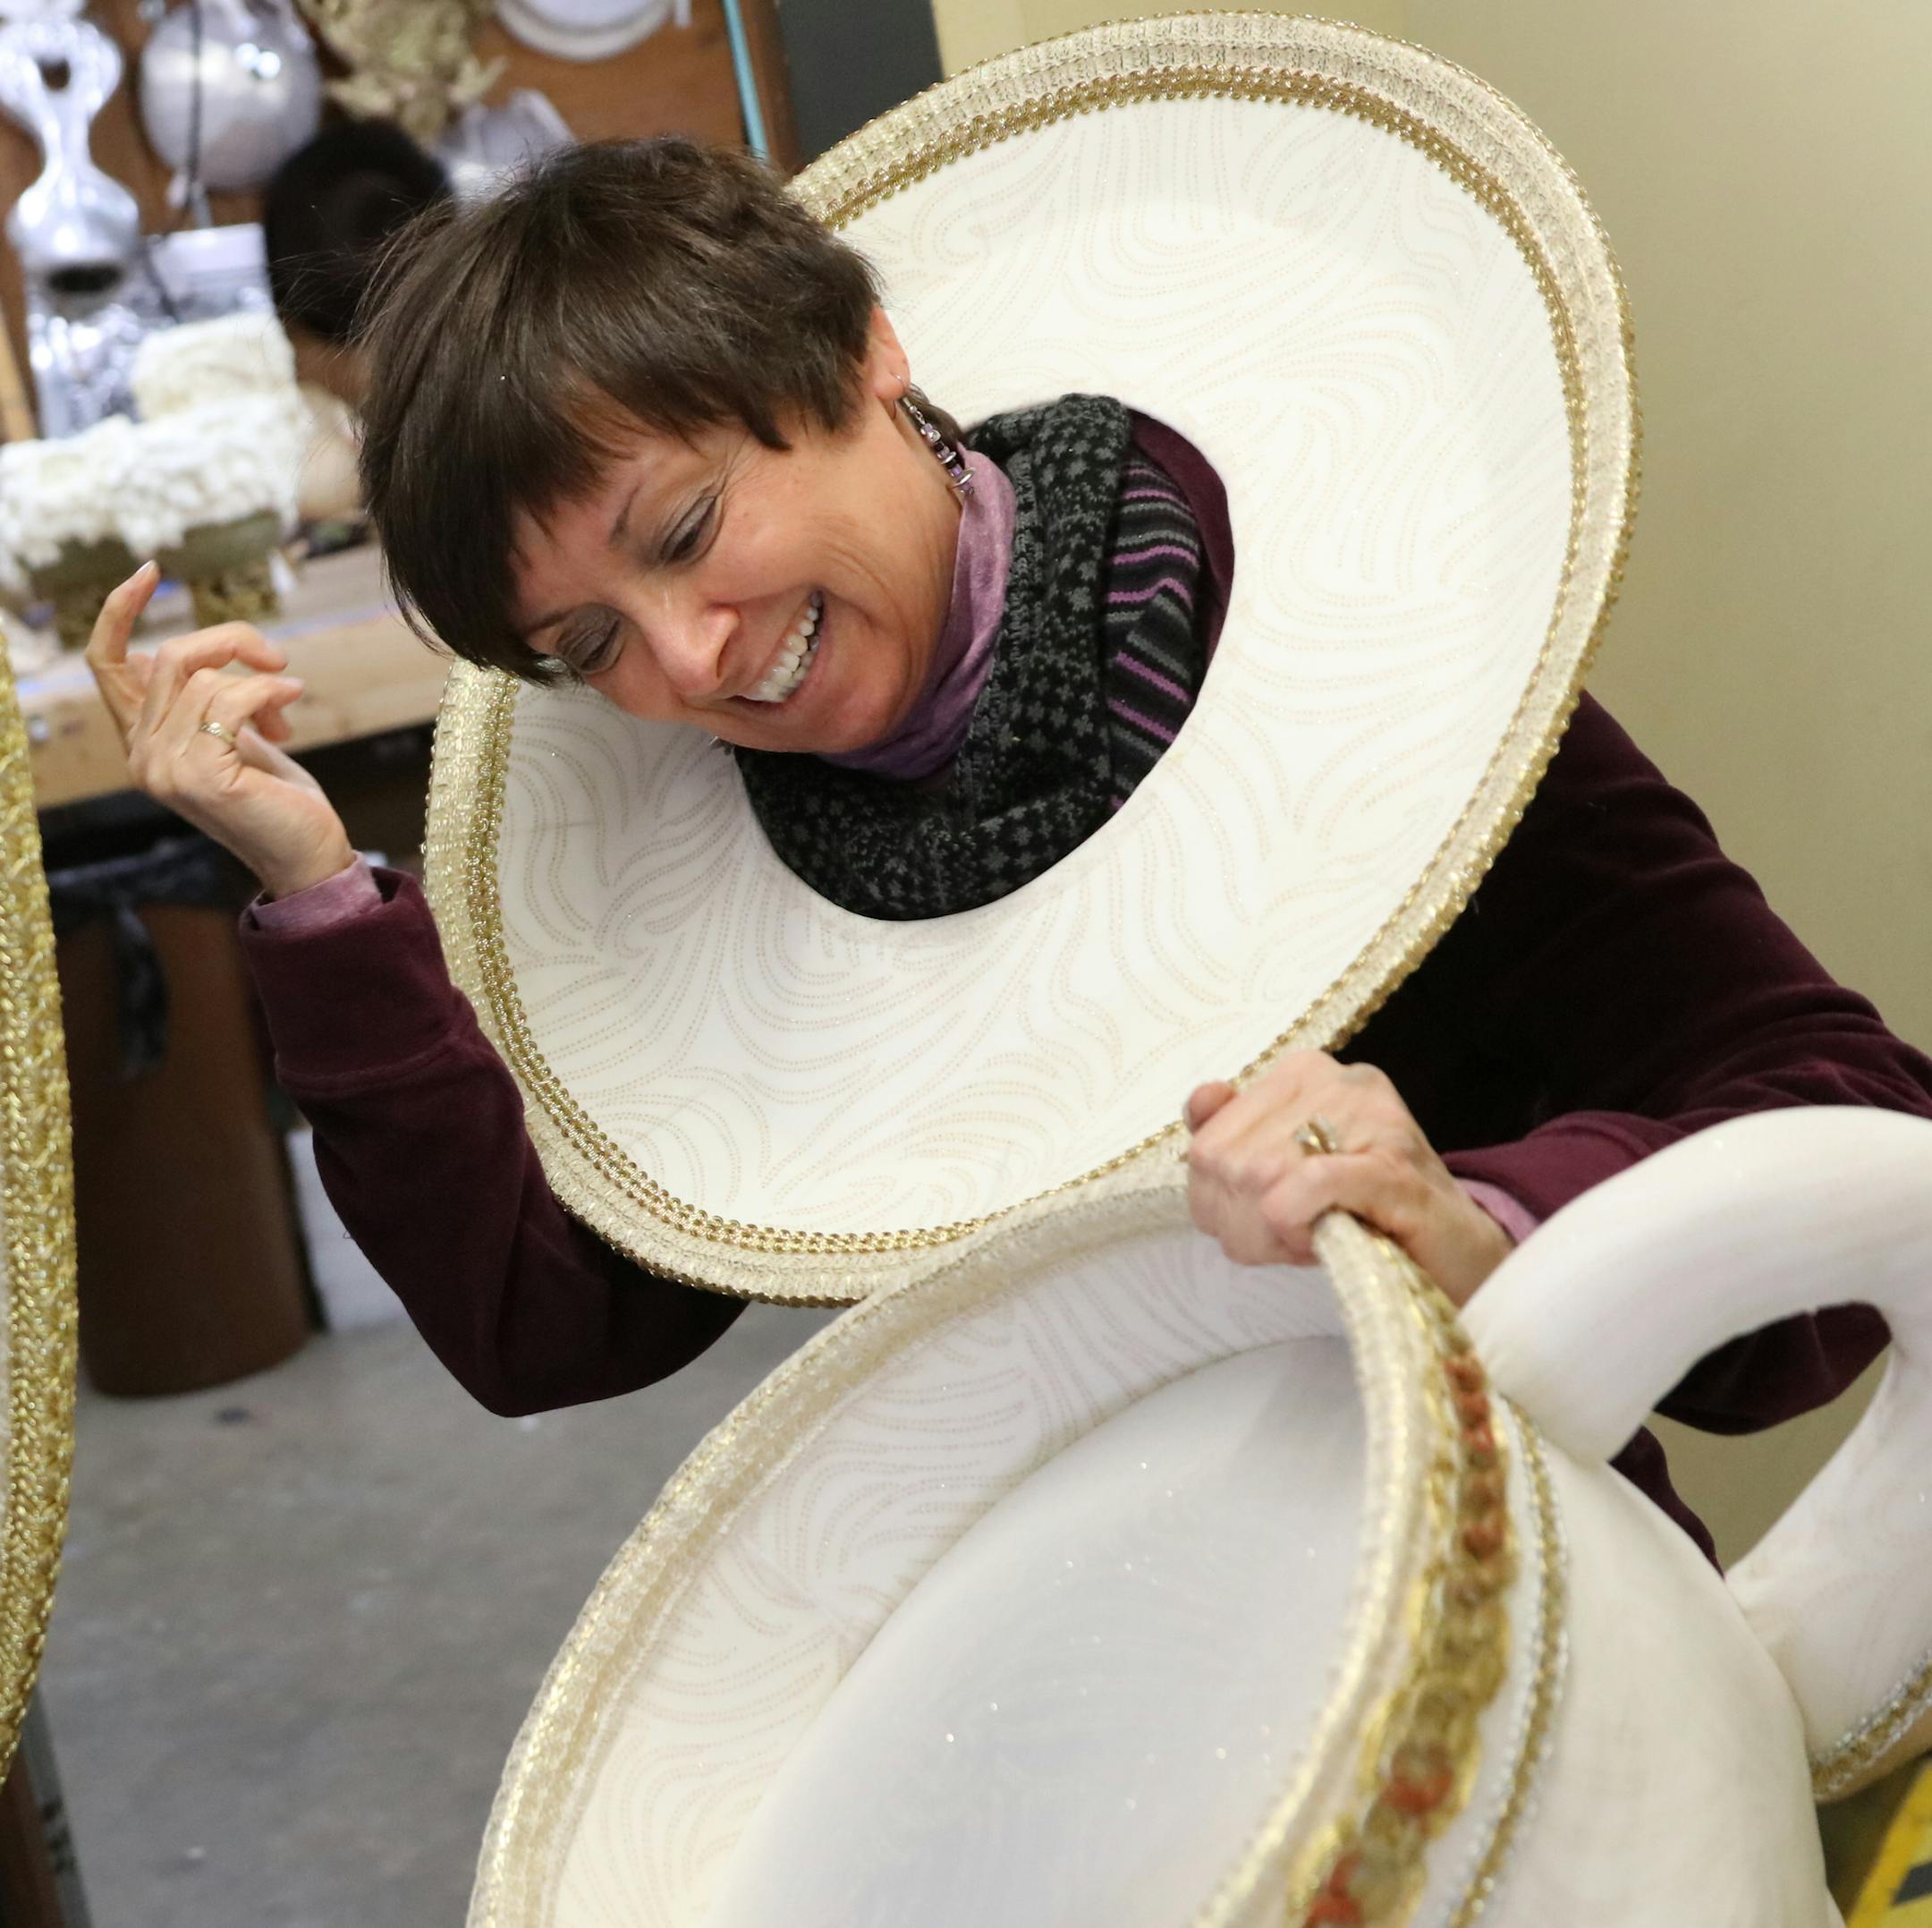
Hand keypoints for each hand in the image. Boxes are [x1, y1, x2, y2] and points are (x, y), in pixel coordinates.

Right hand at [85, 562, 357, 899]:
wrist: (306, 853)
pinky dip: (268, 692)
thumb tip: (166, 654)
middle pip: (170, 655)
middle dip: (231, 643)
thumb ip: (200, 699)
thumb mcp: (232, 735)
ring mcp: (164, 769)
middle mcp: (140, 756)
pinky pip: (230, 699)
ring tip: (286, 707)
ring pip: (204, 677)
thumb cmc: (276, 795)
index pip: (106, 663)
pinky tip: (291, 704)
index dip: (119, 611)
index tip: (149, 572)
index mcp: (140, 741)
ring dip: (260, 679)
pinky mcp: (199, 777)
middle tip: (277, 658)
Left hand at [1184, 1051, 1511, 1305]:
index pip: (1208, 1141)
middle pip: (1225, 1162)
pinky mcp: (1393, 1169)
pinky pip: (1308, 1184)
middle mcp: (1336, 1081)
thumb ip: (1232, 1137)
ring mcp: (1371, 1120)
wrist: (1460, 1249)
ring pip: (1257, 1174)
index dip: (1219, 1200)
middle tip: (1291, 1239)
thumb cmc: (1364, 1212)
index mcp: (1302, 1074)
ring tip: (1314, 1238)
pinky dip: (1295, 1218)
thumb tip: (1204, 1098)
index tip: (1263, 1219)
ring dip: (1271, 1232)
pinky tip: (1318, 1237)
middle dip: (1242, 1223)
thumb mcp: (1282, 1173)